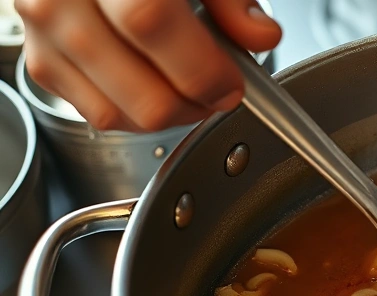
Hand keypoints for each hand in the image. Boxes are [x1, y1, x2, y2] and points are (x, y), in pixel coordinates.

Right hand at [15, 0, 281, 131]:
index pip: (151, 23)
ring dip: (171, 115)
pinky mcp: (39, 61)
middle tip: (220, 90)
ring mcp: (44, 32)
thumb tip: (261, 35)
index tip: (233, 81)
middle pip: (141, 91)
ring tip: (191, 89)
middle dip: (196, 105)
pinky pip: (98, 114)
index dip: (202, 68)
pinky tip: (157, 87)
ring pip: (120, 113)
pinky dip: (137, 114)